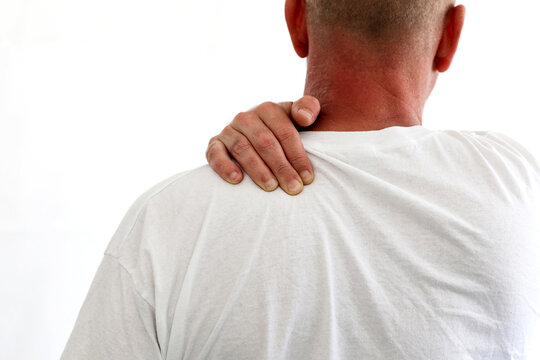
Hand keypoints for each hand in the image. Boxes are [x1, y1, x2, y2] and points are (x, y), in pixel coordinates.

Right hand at [206, 96, 320, 194]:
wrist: (258, 134)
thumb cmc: (284, 130)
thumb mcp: (299, 117)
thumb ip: (309, 108)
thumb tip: (303, 117)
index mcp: (268, 109)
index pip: (285, 133)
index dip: (298, 156)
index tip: (308, 177)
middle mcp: (246, 118)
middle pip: (265, 142)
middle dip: (281, 167)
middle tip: (294, 188)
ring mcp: (229, 130)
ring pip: (242, 149)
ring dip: (257, 170)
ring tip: (271, 187)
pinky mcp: (214, 144)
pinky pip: (215, 154)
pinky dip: (224, 166)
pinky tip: (237, 180)